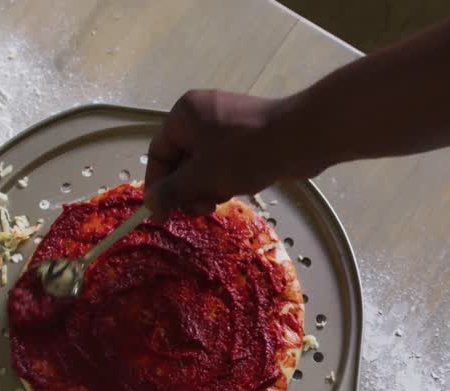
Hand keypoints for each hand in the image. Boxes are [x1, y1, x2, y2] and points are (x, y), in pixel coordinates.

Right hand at [144, 89, 311, 216]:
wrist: (299, 139)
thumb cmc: (243, 154)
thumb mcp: (201, 177)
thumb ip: (172, 191)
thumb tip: (150, 206)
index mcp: (184, 115)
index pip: (158, 153)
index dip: (157, 186)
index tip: (161, 216)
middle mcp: (203, 115)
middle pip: (181, 161)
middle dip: (188, 189)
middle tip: (201, 210)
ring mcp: (228, 125)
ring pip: (205, 165)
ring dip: (208, 188)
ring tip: (223, 198)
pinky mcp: (248, 138)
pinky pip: (226, 162)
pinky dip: (226, 179)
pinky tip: (239, 189)